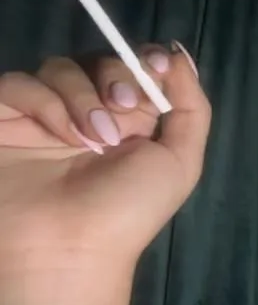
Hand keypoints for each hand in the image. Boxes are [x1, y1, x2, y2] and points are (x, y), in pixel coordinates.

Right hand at [0, 42, 209, 304]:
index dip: (145, 60)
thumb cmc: (129, 211)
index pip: (135, 67)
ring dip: (83, 96)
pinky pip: (19, 83)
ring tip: (94, 139)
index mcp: (131, 122)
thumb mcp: (179, 163)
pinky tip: (62, 135)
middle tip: (123, 110)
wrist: (69, 249)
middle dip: (117, 78)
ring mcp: (43, 116)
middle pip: (99, 60)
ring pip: (61, 67)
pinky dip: (45, 102)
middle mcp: (88, 113)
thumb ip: (191, 109)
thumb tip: (179, 55)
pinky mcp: (4, 119)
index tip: (155, 65)